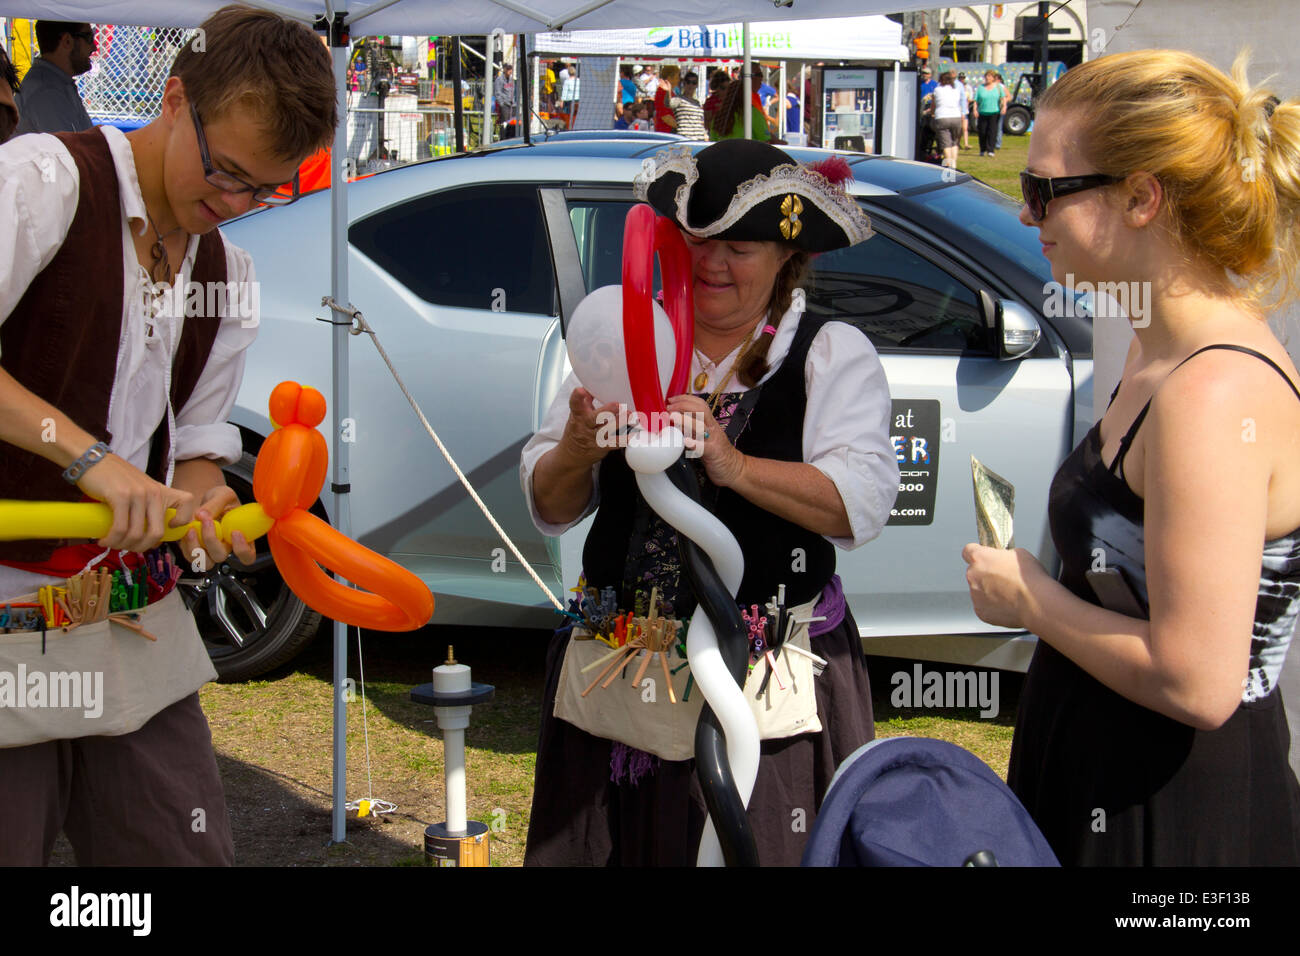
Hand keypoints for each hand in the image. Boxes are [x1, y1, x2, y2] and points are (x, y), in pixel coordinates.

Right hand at [77, 450, 196, 552]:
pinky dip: (112, 539)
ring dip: (122, 545)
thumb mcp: (139, 490)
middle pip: (157, 533)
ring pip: (136, 534)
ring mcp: (138, 494)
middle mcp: (154, 492)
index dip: (182, 521)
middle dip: (141, 547)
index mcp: (161, 491)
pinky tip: (104, 540)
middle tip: (127, 547)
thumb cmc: (113, 479)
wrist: (92, 459)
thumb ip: (148, 507)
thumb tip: (151, 538)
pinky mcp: (120, 496)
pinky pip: (121, 528)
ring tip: (111, 543)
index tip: (163, 528)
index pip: (187, 502)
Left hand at [179, 485, 255, 570]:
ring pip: (204, 562)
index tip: (234, 532)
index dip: (242, 550)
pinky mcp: (195, 550)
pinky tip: (187, 530)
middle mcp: (225, 547)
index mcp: (240, 538)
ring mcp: (210, 551)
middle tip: (207, 521)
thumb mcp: (224, 495)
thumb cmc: (221, 499)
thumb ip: (215, 504)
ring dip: (196, 548)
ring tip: (192, 529)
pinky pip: (190, 556)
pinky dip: (186, 545)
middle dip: (211, 540)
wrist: (207, 500)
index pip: (247, 556)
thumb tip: (201, 515)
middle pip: (220, 556)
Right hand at [560, 387, 623, 466]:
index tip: (580, 390)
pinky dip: (625, 439)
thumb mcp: (577, 415)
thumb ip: (585, 401)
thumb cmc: (578, 430)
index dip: (577, 397)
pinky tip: (633, 435)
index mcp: (578, 415)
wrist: (572, 455)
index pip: (575, 405)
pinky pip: (615, 443)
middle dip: (606, 411)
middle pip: (594, 418)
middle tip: (617, 405)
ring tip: (630, 415)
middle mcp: (585, 426)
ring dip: (620, 422)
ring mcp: (594, 437)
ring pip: (607, 430)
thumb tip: (592, 386)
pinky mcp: (602, 447)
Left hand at [666, 394, 746, 487]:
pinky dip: (694, 443)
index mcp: (709, 423)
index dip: (685, 399)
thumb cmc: (715, 452)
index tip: (671, 400)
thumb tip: (673, 420)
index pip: (700, 404)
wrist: (733, 468)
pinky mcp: (713, 454)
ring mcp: (713, 440)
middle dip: (683, 405)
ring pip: (701, 426)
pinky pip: (703, 447)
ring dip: (685, 420)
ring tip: (673, 417)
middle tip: (669, 407)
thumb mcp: (703, 436)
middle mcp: (712, 429)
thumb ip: (691, 428)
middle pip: (701, 410)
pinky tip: (685, 441)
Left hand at [961, 543, 1050, 628]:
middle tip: (1003, 579)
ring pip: (979, 591)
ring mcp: (975, 595)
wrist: (1036, 604)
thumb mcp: (1018, 554)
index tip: (984, 557)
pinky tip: (1008, 605)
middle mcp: (972, 576)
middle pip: (974, 573)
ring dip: (989, 592)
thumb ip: (1003, 555)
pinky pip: (984, 607)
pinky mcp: (981, 612)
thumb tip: (1003, 559)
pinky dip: (993, 607)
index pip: (968, 551)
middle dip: (985, 575)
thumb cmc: (1029, 578)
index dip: (977, 553)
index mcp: (979, 558)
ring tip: (1009, 594)